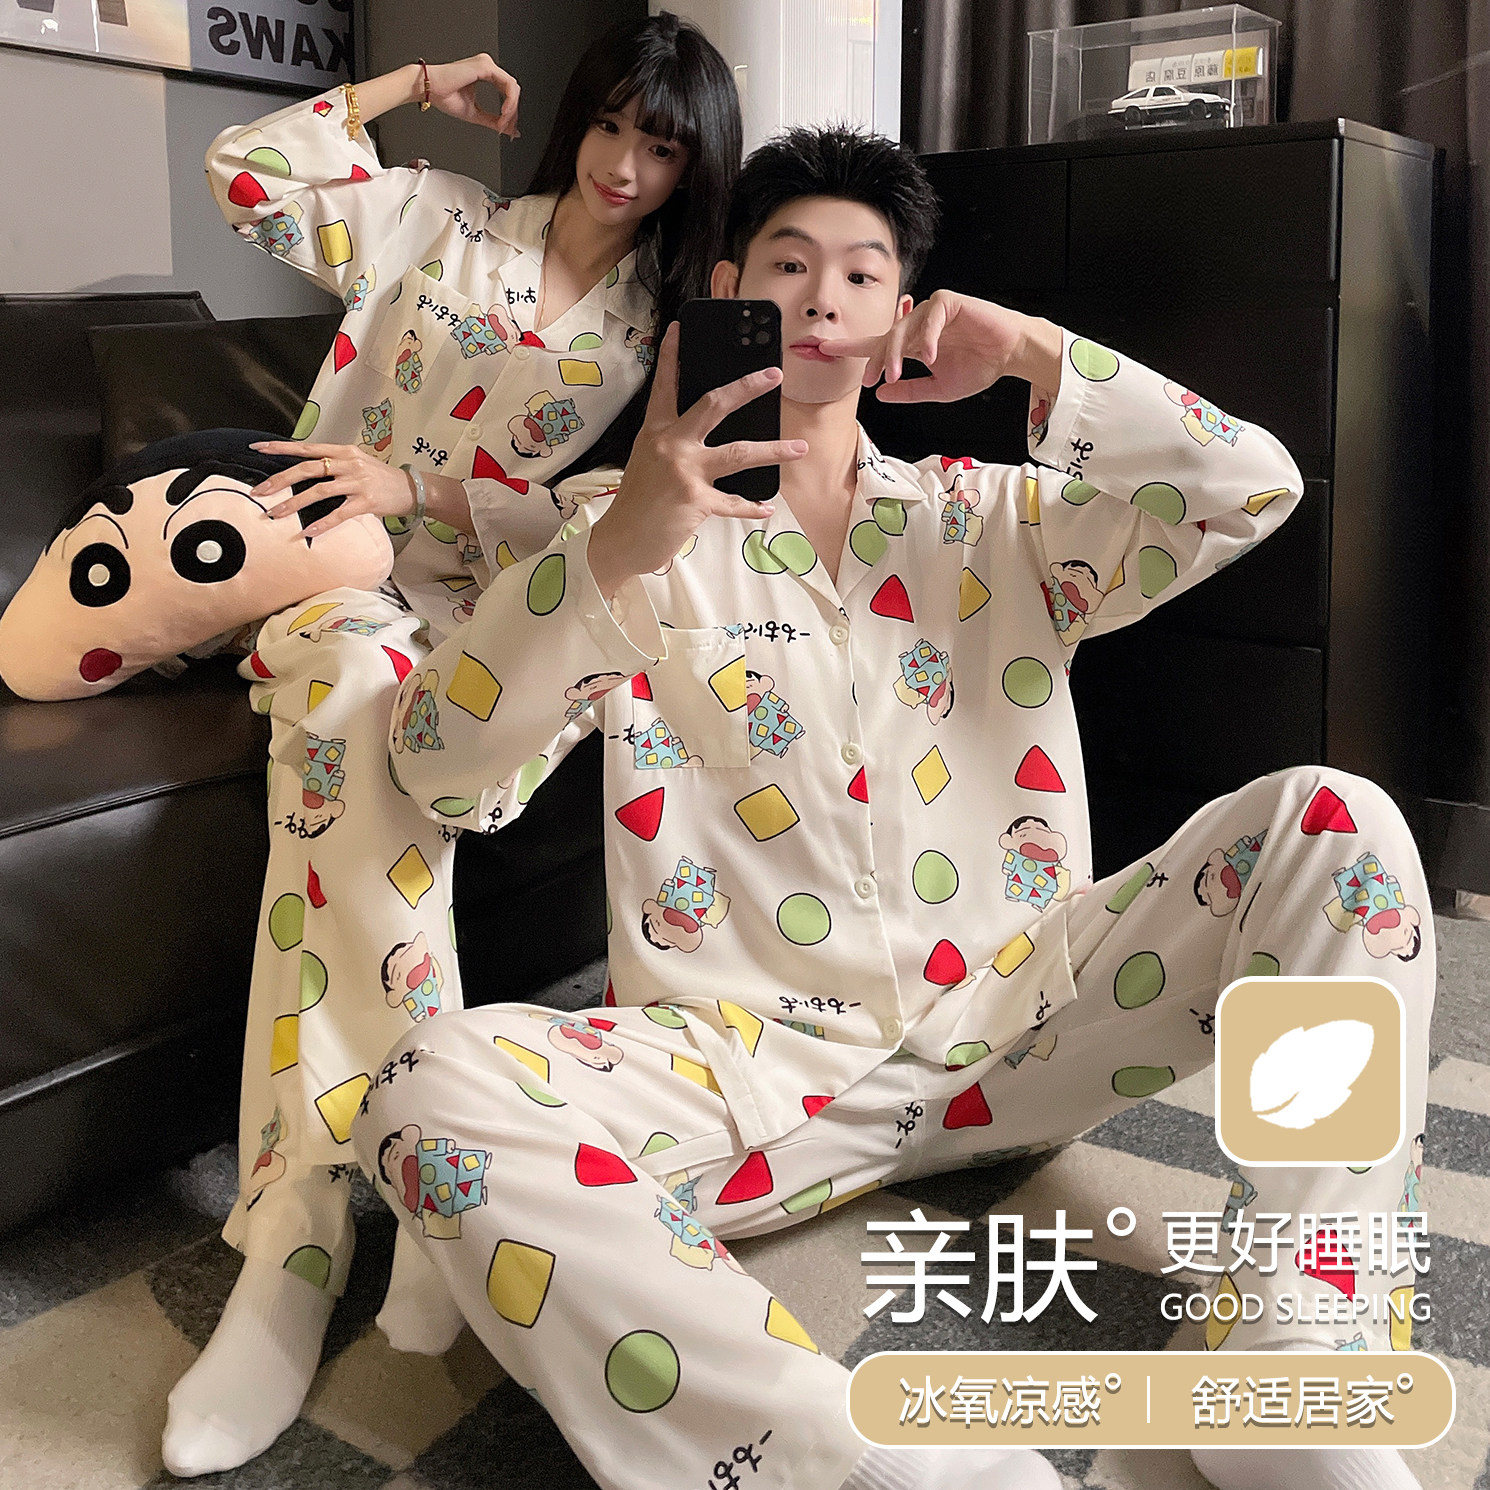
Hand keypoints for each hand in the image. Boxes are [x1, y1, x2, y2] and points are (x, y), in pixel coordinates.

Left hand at [248, 441, 415, 536]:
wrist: (412, 489)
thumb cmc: (381, 478)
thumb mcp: (357, 462)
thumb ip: (334, 463)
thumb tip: (305, 471)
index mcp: (343, 451)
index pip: (306, 447)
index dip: (281, 447)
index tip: (257, 448)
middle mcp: (348, 463)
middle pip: (307, 469)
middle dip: (280, 480)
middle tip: (260, 491)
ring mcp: (358, 482)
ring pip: (319, 491)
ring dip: (294, 503)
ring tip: (276, 514)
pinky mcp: (367, 502)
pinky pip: (340, 514)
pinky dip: (322, 523)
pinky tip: (308, 531)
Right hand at [422, 55, 519, 138]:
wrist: (429, 88)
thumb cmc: (444, 96)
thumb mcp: (476, 113)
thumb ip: (494, 120)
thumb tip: (511, 130)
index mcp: (484, 74)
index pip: (507, 92)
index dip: (512, 112)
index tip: (509, 129)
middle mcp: (487, 67)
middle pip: (512, 90)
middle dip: (513, 112)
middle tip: (509, 129)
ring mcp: (486, 64)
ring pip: (512, 87)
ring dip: (511, 109)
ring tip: (503, 123)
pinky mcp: (485, 66)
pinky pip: (507, 84)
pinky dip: (509, 101)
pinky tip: (504, 113)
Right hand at [588, 323, 807, 598]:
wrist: (621, 540)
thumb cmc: (637, 503)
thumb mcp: (649, 463)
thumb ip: (674, 445)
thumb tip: (708, 438)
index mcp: (656, 431)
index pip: (666, 386)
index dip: (672, 356)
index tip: (681, 328)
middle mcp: (670, 444)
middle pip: (714, 404)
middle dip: (748, 386)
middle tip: (774, 374)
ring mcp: (683, 470)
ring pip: (739, 452)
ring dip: (774, 450)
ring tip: (800, 448)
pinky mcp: (695, 500)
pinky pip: (734, 501)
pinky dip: (752, 507)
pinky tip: (766, 507)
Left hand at [828, 290, 1061, 403]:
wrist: (1011, 355)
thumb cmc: (979, 367)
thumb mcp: (939, 389)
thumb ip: (909, 391)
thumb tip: (881, 395)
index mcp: (913, 345)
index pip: (877, 344)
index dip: (852, 348)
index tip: (825, 350)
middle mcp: (918, 326)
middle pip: (886, 337)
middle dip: (874, 358)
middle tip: (869, 378)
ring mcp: (932, 312)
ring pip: (904, 328)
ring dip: (896, 353)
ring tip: (893, 374)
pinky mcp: (950, 302)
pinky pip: (931, 317)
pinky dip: (928, 337)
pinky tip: (930, 356)